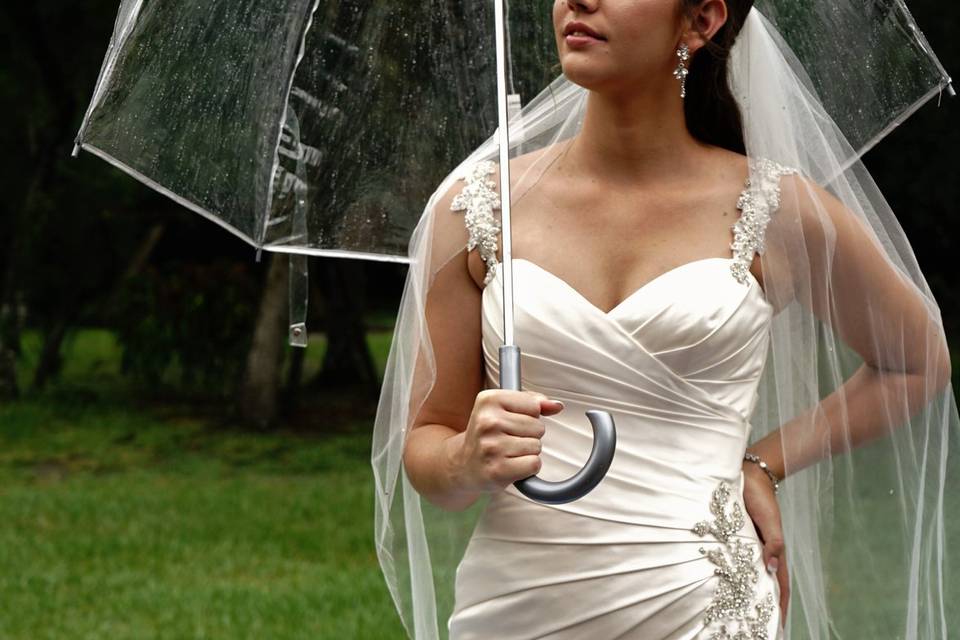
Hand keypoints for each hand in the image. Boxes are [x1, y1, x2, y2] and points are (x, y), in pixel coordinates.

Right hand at [451, 389, 563, 493]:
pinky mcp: (498, 470)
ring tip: (508, 452)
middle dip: (530, 435)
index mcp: (488, 400)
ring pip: (536, 446)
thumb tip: (557, 405)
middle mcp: (487, 422)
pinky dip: (528, 467)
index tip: (512, 421)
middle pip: (538, 426)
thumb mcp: (504, 409)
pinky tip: (512, 465)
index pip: (534, 405)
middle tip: (508, 440)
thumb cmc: (489, 435)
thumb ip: (533, 402)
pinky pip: (534, 464)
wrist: (464, 465)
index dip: (530, 415)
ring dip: (528, 452)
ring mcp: (491, 447)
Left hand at [742, 461, 788, 629]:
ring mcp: (748, 545)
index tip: (780, 625)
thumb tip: (772, 567)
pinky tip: (724, 582)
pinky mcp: (735, 537)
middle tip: (756, 624)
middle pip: (764, 582)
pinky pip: (735, 559)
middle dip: (763, 603)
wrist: (748, 476)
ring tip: (741, 611)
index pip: (780, 583)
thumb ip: (774, 542)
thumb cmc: (761, 498)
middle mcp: (761, 551)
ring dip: (748, 590)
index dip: (780, 604)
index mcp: (774, 550)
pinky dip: (733, 573)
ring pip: (748, 572)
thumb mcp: (770, 521)